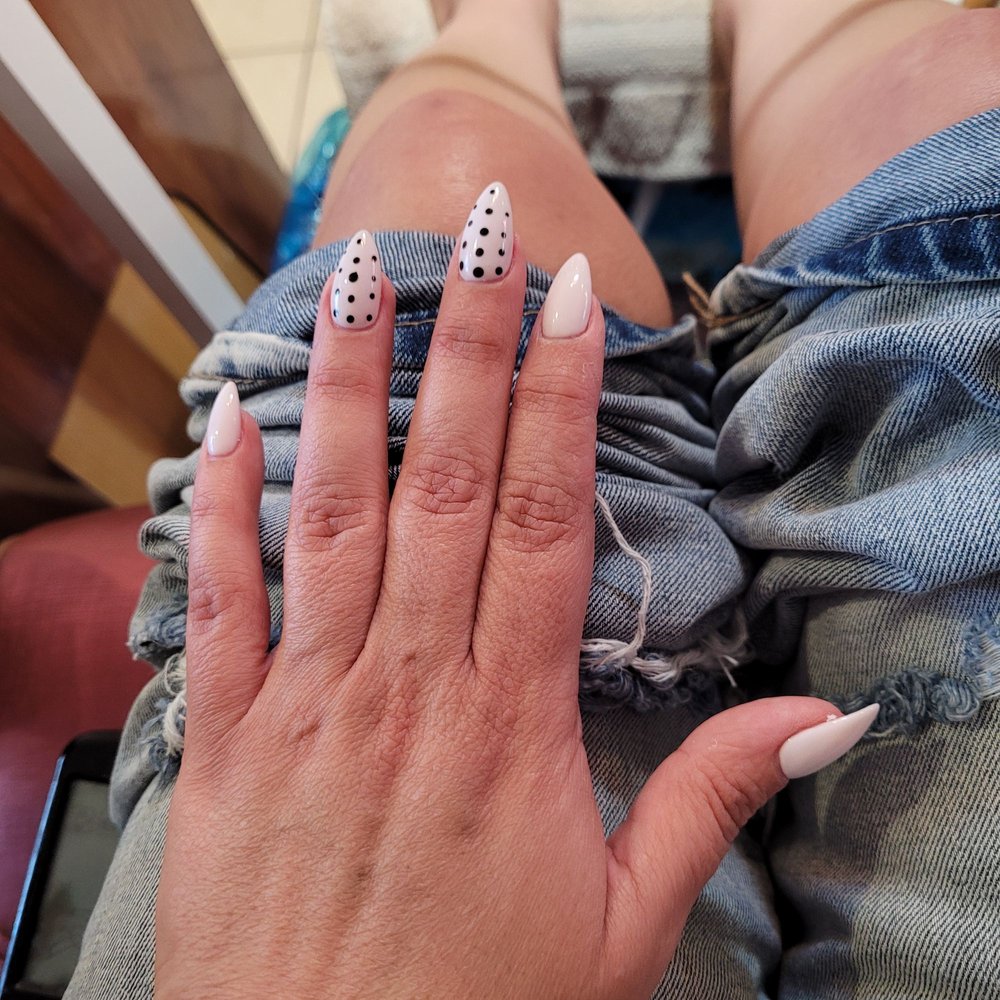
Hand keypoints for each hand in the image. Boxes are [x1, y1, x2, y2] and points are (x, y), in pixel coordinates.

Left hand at [155, 234, 847, 999]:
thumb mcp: (627, 923)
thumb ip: (710, 799)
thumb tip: (820, 715)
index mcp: (509, 721)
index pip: (544, 519)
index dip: (560, 402)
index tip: (570, 305)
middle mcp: (406, 685)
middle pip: (446, 483)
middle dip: (466, 347)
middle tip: (480, 235)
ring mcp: (307, 704)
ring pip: (331, 515)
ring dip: (343, 387)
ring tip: (353, 278)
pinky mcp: (227, 740)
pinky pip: (218, 604)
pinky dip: (216, 508)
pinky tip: (222, 422)